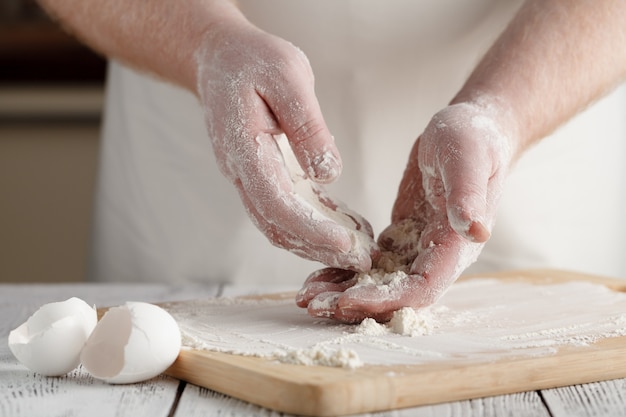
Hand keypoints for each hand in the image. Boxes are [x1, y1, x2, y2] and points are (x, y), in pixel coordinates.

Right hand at [195, 21, 375, 270]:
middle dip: (319, 248)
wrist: (221, 60)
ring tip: (359, 251)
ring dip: (316, 243)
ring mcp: (250, 178)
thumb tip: (328, 172)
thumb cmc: (253, 61)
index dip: (311, 230)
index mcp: (245, 149)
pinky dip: (314, 224)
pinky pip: (286, 209)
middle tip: (362, 260)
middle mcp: (242, 172)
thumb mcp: (287, 76)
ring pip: (280, 225)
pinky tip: (345, 228)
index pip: (276, 204)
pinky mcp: (263, 176)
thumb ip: (307, 125)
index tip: (347, 245)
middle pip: (277, 226)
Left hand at [297, 101, 516, 321]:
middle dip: (356, 303)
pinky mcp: (403, 237)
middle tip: (313, 305)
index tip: (347, 300)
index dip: (385, 299)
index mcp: (457, 244)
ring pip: (381, 283)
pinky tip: (320, 275)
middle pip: (397, 294)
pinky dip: (347, 271)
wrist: (473, 130)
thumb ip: (468, 194)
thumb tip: (475, 230)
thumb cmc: (474, 138)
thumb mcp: (468, 158)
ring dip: (345, 292)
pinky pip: (373, 263)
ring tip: (307, 297)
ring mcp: (420, 248)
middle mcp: (439, 255)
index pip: (422, 287)